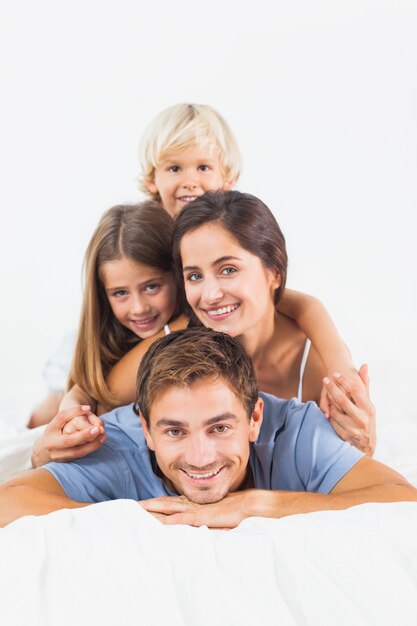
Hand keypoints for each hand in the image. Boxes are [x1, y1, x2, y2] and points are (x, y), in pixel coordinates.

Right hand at [31, 405, 106, 467]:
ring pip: (76, 452)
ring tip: (103, 436)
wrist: (40, 454)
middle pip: (69, 440)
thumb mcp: (56, 424)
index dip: (75, 411)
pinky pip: (79, 457)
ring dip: (92, 445)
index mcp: (50, 429)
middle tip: (98, 429)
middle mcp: (52, 443)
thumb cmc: (53, 434)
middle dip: (84, 435)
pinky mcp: (64, 463)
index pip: (61, 417)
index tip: (88, 408)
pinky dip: (90, 450)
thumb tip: (87, 409)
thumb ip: (68, 417)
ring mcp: (57, 455)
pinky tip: (98, 443)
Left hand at [140, 491, 254, 528]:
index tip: (143, 505)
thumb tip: (199, 521)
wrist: (247, 505)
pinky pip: (179, 519)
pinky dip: (167, 520)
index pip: (171, 502)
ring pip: (167, 509)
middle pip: (164, 503)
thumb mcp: (216, 514)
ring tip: (137, 510)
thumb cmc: (234, 510)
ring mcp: (194, 510)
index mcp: (194, 504)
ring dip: (152, 510)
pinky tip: (157, 522)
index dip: (157, 503)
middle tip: (132, 505)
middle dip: (148, 505)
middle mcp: (191, 504)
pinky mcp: (199, 518)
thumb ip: (205, 517)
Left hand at [322, 364, 375, 455]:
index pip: (356, 390)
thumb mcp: (368, 403)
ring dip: (330, 403)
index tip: (335, 373)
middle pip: (343, 400)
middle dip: (332, 388)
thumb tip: (364, 365)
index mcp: (369, 408)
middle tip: (325, 379)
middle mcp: (362, 418)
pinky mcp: (345, 435)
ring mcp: (353, 428)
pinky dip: (329, 414)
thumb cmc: (366, 418)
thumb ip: (364, 385)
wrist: (367, 444)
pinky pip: (332, 421)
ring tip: (328, 396)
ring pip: (335, 411)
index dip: (344, 380)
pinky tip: (329, 410)